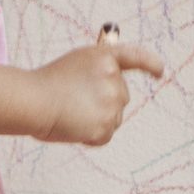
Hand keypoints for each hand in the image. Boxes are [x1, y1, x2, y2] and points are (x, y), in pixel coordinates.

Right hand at [32, 41, 164, 144]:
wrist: (34, 101)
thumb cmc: (46, 83)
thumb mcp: (76, 63)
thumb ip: (97, 68)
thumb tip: (112, 77)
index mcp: (105, 57)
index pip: (137, 57)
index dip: (151, 64)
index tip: (159, 72)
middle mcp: (114, 78)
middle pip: (121, 96)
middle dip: (105, 102)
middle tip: (76, 103)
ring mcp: (112, 102)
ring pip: (114, 118)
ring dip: (97, 120)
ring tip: (71, 114)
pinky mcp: (106, 125)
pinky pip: (104, 135)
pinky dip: (91, 136)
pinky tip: (73, 127)